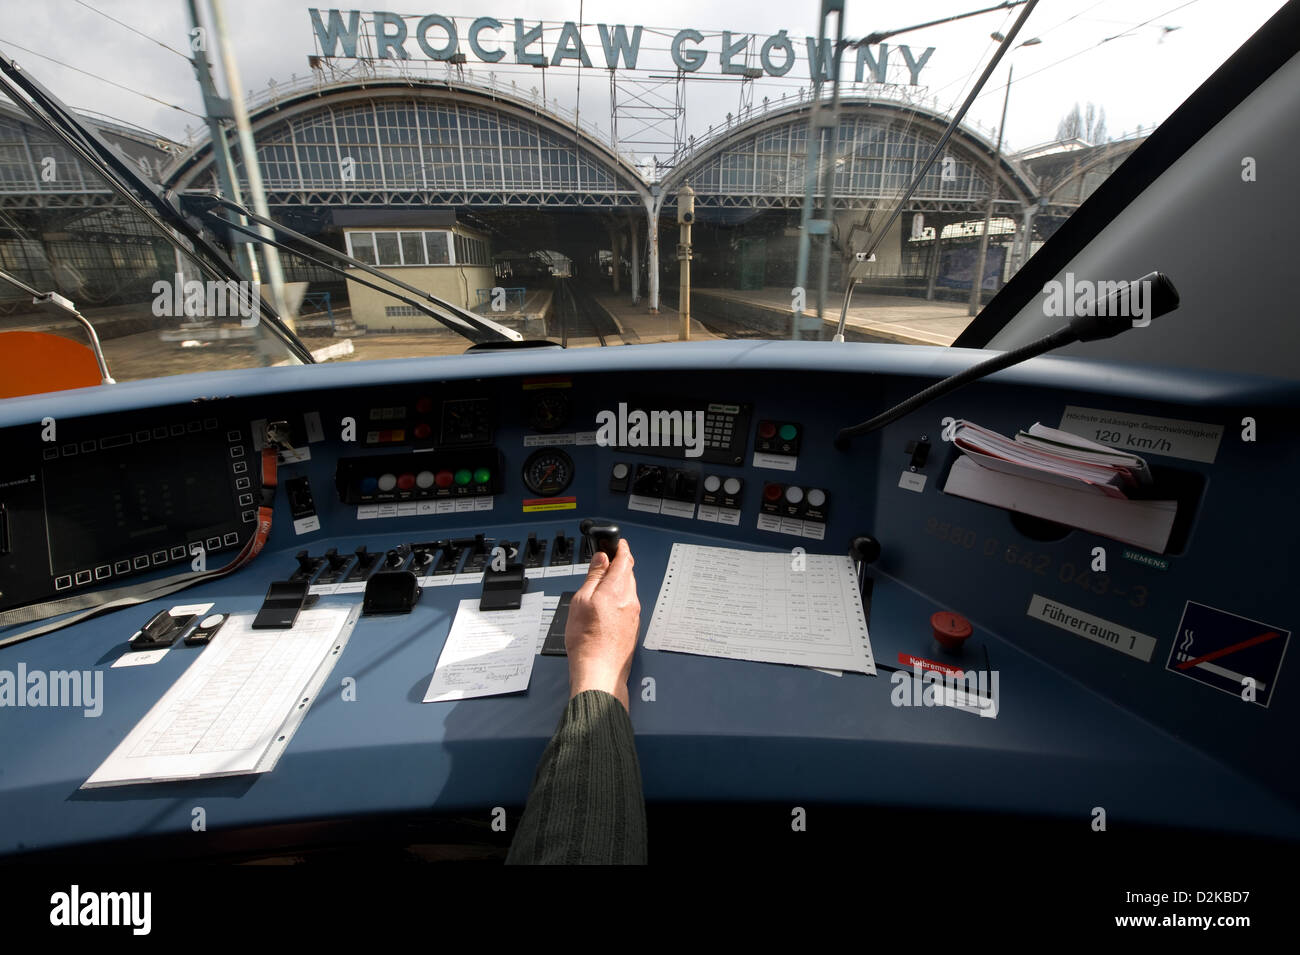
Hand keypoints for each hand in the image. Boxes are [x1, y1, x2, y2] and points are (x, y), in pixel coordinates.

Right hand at [565, 538, 639, 709]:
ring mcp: (634, 615)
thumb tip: (601, 559)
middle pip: (628, 574)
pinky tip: (607, 607)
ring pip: (629, 590)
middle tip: (607, 561)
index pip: (624, 559)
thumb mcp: (581, 601)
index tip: (618, 543)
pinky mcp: (632, 628)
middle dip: (619, 564)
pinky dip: (619, 599)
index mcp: (618, 589)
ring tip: (602, 586)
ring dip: (619, 583)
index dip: (621, 548)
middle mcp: (630, 600)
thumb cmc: (588, 641)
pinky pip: (628, 605)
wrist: (600, 671)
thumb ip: (593, 577)